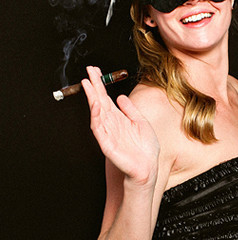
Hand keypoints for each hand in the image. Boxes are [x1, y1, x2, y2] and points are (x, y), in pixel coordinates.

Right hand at [82, 66, 159, 186]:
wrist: (147, 168)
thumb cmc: (145, 150)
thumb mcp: (141, 123)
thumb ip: (130, 109)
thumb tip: (120, 97)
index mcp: (119, 118)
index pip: (106, 98)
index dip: (100, 84)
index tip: (94, 71)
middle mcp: (111, 124)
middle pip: (99, 101)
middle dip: (93, 86)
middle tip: (88, 71)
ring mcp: (107, 133)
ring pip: (96, 112)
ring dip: (92, 98)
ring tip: (88, 84)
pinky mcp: (106, 144)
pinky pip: (98, 128)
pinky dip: (96, 116)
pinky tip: (96, 105)